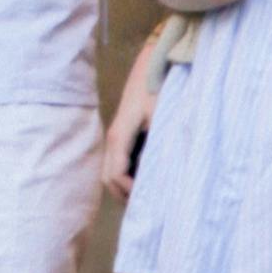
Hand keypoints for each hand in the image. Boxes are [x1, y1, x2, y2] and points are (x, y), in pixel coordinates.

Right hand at [99, 63, 159, 201]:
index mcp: (119, 136)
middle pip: (109, 179)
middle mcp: (114, 139)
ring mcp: (117, 137)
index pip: (116, 175)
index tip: (151, 200)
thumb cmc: (159, 88)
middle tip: (149, 209)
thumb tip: (159, 175)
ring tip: (149, 199)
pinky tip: (149, 180)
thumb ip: (158, 147)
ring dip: (126, 187)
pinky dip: (130, 176)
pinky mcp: (124, 135)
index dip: (130, 191)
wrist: (154, 63)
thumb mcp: (162, 118)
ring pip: (112, 172)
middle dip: (125, 195)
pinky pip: (121, 162)